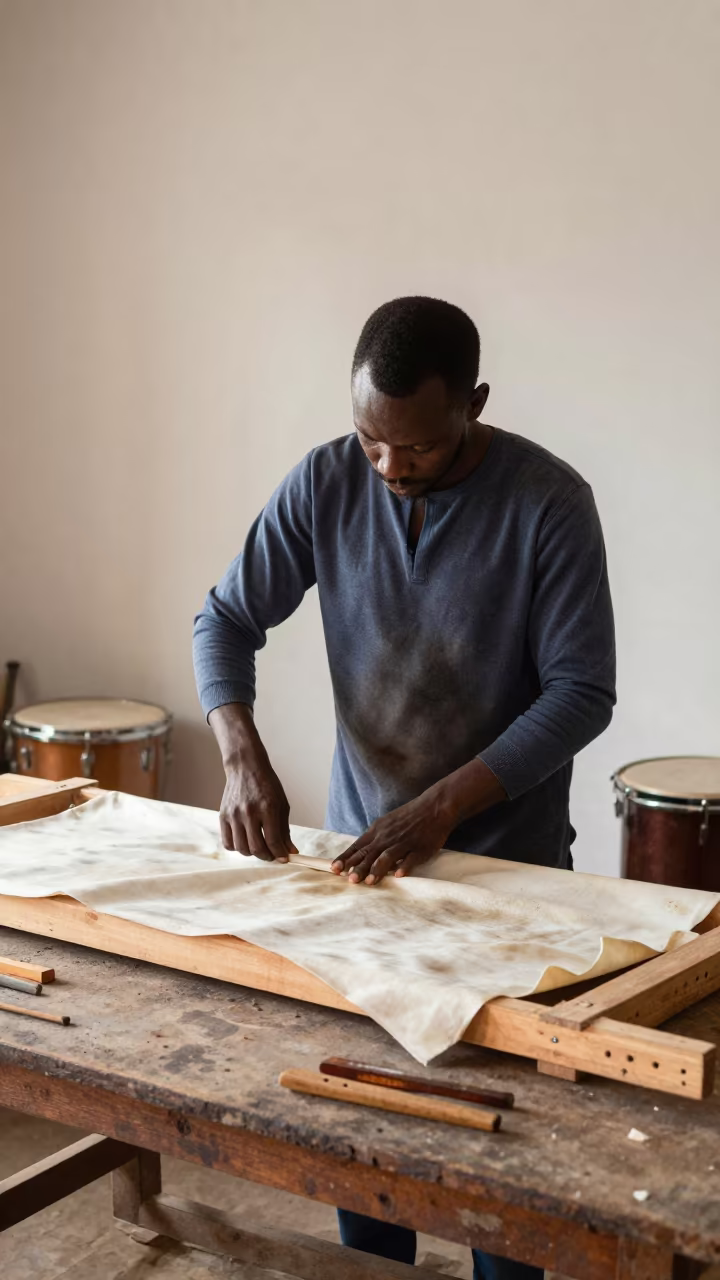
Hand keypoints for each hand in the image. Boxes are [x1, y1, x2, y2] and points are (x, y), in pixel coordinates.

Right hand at [209, 703, 295, 861]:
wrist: (245, 768)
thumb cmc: (267, 785)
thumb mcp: (282, 805)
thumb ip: (285, 830)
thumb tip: (290, 852)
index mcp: (267, 808)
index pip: (273, 841)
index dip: (280, 854)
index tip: (284, 859)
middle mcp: (249, 812)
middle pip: (256, 848)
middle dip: (267, 857)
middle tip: (272, 855)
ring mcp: (234, 815)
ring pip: (241, 848)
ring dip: (252, 853)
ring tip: (259, 847)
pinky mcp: (223, 816)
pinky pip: (228, 842)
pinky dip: (237, 847)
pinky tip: (245, 841)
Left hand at [330, 760, 505, 884]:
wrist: (434, 806)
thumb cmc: (409, 816)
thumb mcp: (387, 823)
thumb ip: (375, 839)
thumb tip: (360, 855)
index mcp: (378, 830)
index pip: (358, 846)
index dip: (346, 858)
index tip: (334, 869)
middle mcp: (388, 837)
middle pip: (370, 854)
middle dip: (358, 867)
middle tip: (349, 880)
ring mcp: (404, 842)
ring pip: (388, 856)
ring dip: (378, 869)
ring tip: (369, 882)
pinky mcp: (420, 847)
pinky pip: (411, 858)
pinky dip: (404, 866)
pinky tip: (399, 875)